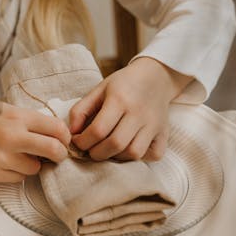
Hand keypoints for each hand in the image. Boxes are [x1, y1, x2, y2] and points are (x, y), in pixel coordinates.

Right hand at [0, 100, 70, 182]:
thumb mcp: (6, 109)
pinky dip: (19, 171)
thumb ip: (30, 120)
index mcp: (17, 117)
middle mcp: (11, 137)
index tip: (64, 139)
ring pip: (36, 168)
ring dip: (35, 164)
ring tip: (23, 155)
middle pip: (53, 150)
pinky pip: (19, 177)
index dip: (65, 136)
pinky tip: (9, 161)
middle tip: (57, 155)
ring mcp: (1, 157)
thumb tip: (58, 134)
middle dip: (60, 154)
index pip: (56, 129)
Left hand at [69, 58, 190, 161]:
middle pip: (115, 144)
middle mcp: (139, 112)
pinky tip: (129, 148)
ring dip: (117, 157)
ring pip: (134, 153)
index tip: (78, 142)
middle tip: (91, 150)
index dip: (83, 142)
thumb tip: (71, 134)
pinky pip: (154, 155)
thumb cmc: (123, 85)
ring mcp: (154, 124)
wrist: (155, 77)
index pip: (98, 130)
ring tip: (109, 149)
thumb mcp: (98, 90)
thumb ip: (81, 110)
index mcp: (119, 99)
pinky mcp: (164, 133)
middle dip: (97, 153)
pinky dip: (140, 158)